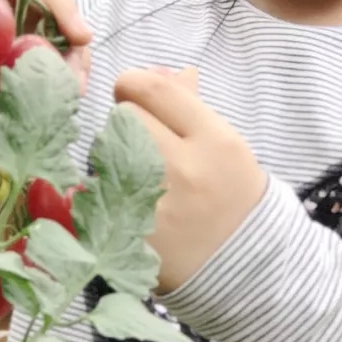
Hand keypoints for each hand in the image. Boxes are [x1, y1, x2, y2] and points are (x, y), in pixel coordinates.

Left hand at [113, 66, 266, 293]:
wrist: (246, 269)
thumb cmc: (234, 198)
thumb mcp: (226, 147)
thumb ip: (193, 107)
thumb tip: (168, 72)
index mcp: (215, 140)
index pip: (153, 88)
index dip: (135, 85)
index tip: (134, 95)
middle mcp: (184, 168)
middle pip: (124, 116)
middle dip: (127, 123)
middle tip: (139, 141)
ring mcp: (154, 204)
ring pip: (105, 153)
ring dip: (113, 156)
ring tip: (136, 175)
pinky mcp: (130, 233)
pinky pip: (95, 195)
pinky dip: (103, 194)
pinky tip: (124, 203)